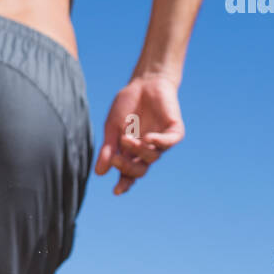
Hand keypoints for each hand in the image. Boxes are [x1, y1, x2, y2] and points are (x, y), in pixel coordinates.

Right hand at [95, 75, 184, 195]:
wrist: (145, 82)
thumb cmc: (127, 105)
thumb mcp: (112, 127)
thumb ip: (108, 148)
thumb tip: (99, 172)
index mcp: (131, 154)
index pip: (128, 175)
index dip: (124, 184)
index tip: (116, 191)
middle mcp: (147, 152)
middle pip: (139, 171)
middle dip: (126, 167)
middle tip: (115, 157)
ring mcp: (161, 143)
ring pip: (152, 157)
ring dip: (138, 151)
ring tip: (127, 138)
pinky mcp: (174, 131)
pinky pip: (168, 142)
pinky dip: (159, 142)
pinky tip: (149, 138)